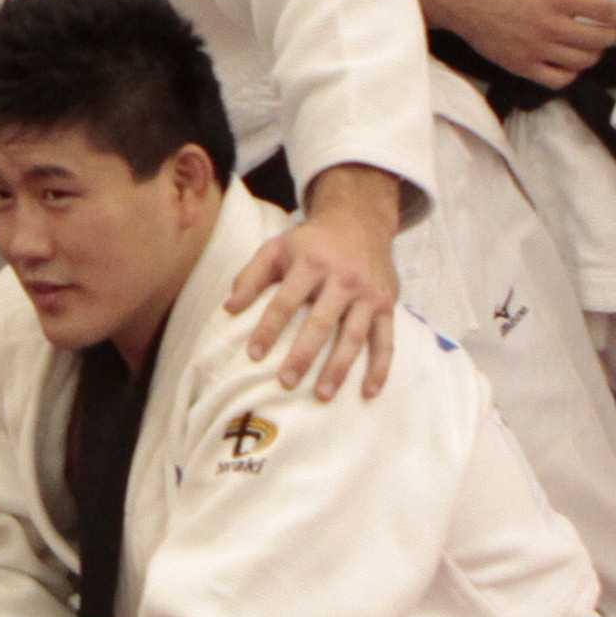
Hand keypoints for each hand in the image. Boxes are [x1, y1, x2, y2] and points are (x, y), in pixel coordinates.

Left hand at [223, 173, 398, 396]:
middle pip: (321, 322)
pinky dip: (380, 368)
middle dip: (303, 355)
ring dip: (339, 368)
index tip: (254, 355)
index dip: (269, 328)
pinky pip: (386, 340)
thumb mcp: (277, 247)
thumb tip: (228, 308)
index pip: (286, 301)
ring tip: (322, 395)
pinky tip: (368, 392)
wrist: (360, 221)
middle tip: (285, 383)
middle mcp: (342, 278)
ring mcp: (368, 293)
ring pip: (354, 336)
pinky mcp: (387, 304)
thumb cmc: (311, 242)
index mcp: (311, 262)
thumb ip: (251, 276)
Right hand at [419, 0, 615, 91]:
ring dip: (594, 53)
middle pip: (598, 39)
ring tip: (592, 45)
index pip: (604, 11)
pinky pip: (558, 80)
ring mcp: (535, 49)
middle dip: (611, 34)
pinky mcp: (522, 65)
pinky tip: (570, 62)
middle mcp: (549, 26)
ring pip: (582, 61)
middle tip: (610, 29)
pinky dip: (571, 74)